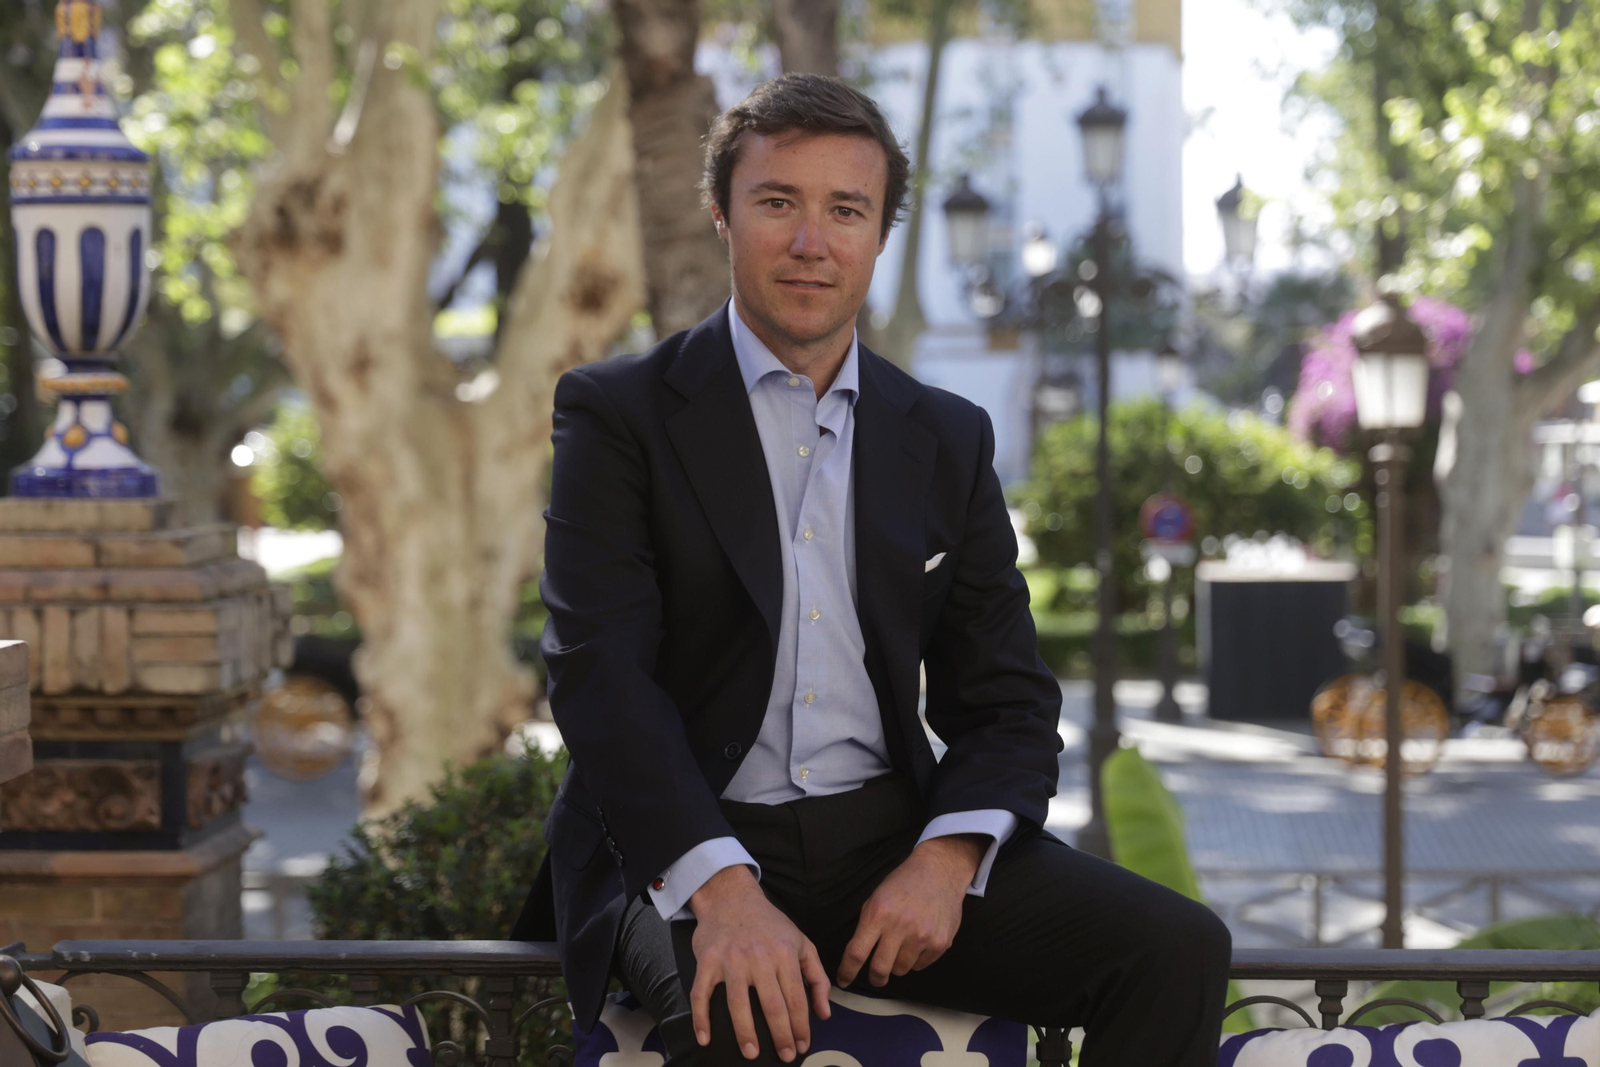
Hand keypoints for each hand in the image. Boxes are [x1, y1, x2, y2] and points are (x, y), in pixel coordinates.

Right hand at [688, 865, 831, 1061]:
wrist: (730, 897)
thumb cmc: (769, 924)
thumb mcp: (801, 942)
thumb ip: (817, 977)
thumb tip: (824, 1013)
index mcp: (785, 953)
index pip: (796, 998)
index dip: (801, 1026)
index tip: (802, 1046)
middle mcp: (759, 957)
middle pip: (772, 1005)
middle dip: (781, 1035)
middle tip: (785, 1056)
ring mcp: (731, 960)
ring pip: (738, 1003)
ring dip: (745, 1032)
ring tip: (751, 1053)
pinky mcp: (707, 961)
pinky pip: (701, 994)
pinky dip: (701, 1018)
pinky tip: (705, 1038)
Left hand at [836, 834, 983, 987]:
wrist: (939, 871)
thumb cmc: (902, 884)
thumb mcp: (876, 897)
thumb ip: (867, 926)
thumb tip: (857, 956)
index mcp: (878, 914)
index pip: (856, 953)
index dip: (847, 972)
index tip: (843, 981)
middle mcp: (900, 926)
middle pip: (879, 969)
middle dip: (875, 978)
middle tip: (876, 976)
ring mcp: (922, 936)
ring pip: (900, 970)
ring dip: (897, 964)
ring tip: (902, 945)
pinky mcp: (940, 943)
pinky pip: (920, 966)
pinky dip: (916, 959)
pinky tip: (919, 940)